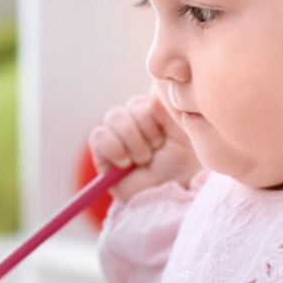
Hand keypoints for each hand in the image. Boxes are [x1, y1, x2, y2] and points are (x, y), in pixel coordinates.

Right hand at [88, 90, 203, 200]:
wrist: (163, 195)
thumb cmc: (179, 168)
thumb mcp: (183, 136)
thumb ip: (170, 110)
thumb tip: (154, 88)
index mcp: (156, 113)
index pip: (148, 96)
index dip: (157, 114)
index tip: (167, 134)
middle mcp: (136, 119)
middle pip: (133, 106)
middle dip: (148, 131)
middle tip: (157, 149)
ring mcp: (117, 132)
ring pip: (115, 117)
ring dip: (133, 142)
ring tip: (143, 160)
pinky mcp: (101, 147)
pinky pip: (100, 135)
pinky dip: (115, 149)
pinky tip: (125, 163)